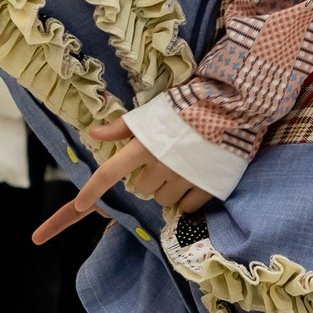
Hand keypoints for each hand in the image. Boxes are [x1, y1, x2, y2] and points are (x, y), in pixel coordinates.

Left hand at [32, 120, 212, 241]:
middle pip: (142, 188)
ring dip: (168, 189)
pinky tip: (195, 179)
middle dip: (149, 178)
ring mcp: (184, 179)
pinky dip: (188, 198)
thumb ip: (123, 127)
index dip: (92, 191)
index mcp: (144, 147)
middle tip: (163, 161)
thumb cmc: (188, 106)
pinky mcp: (206, 187)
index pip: (109, 173)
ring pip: (163, 199)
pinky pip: (187, 206)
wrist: (231, 107)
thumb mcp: (152, 111)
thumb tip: (93, 134)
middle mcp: (160, 166)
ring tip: (182, 168)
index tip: (81, 204)